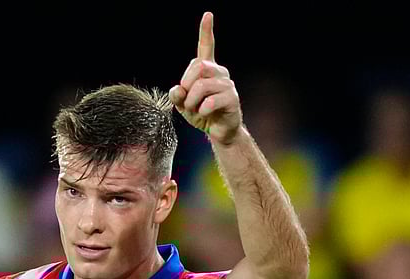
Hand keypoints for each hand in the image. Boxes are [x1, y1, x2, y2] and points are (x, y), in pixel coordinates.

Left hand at [169, 12, 242, 145]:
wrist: (219, 132)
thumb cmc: (201, 115)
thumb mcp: (183, 105)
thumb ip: (177, 95)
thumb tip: (177, 90)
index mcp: (207, 70)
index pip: (207, 46)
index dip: (206, 30)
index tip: (208, 14)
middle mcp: (220, 73)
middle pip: (198, 67)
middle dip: (187, 85)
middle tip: (187, 101)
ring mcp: (227, 84)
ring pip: (201, 85)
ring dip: (192, 101)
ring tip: (195, 110)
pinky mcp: (232, 98)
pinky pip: (210, 101)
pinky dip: (202, 110)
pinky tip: (206, 114)